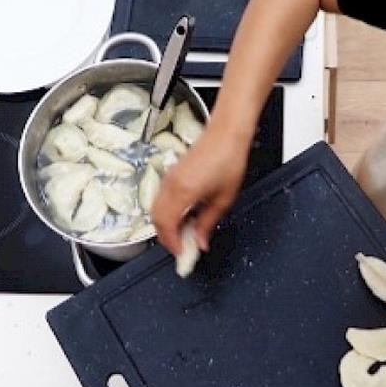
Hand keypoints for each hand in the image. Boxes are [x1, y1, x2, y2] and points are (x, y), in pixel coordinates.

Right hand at [151, 124, 249, 254]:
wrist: (226, 133)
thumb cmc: (229, 160)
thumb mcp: (223, 199)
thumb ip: (208, 223)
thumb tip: (200, 242)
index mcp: (183, 192)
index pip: (166, 226)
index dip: (172, 243)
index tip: (182, 253)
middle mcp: (171, 185)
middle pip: (156, 219)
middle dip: (166, 237)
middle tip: (182, 247)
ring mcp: (169, 178)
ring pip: (156, 209)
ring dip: (166, 225)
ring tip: (184, 233)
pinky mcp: (172, 174)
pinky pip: (161, 199)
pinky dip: (167, 212)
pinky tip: (183, 216)